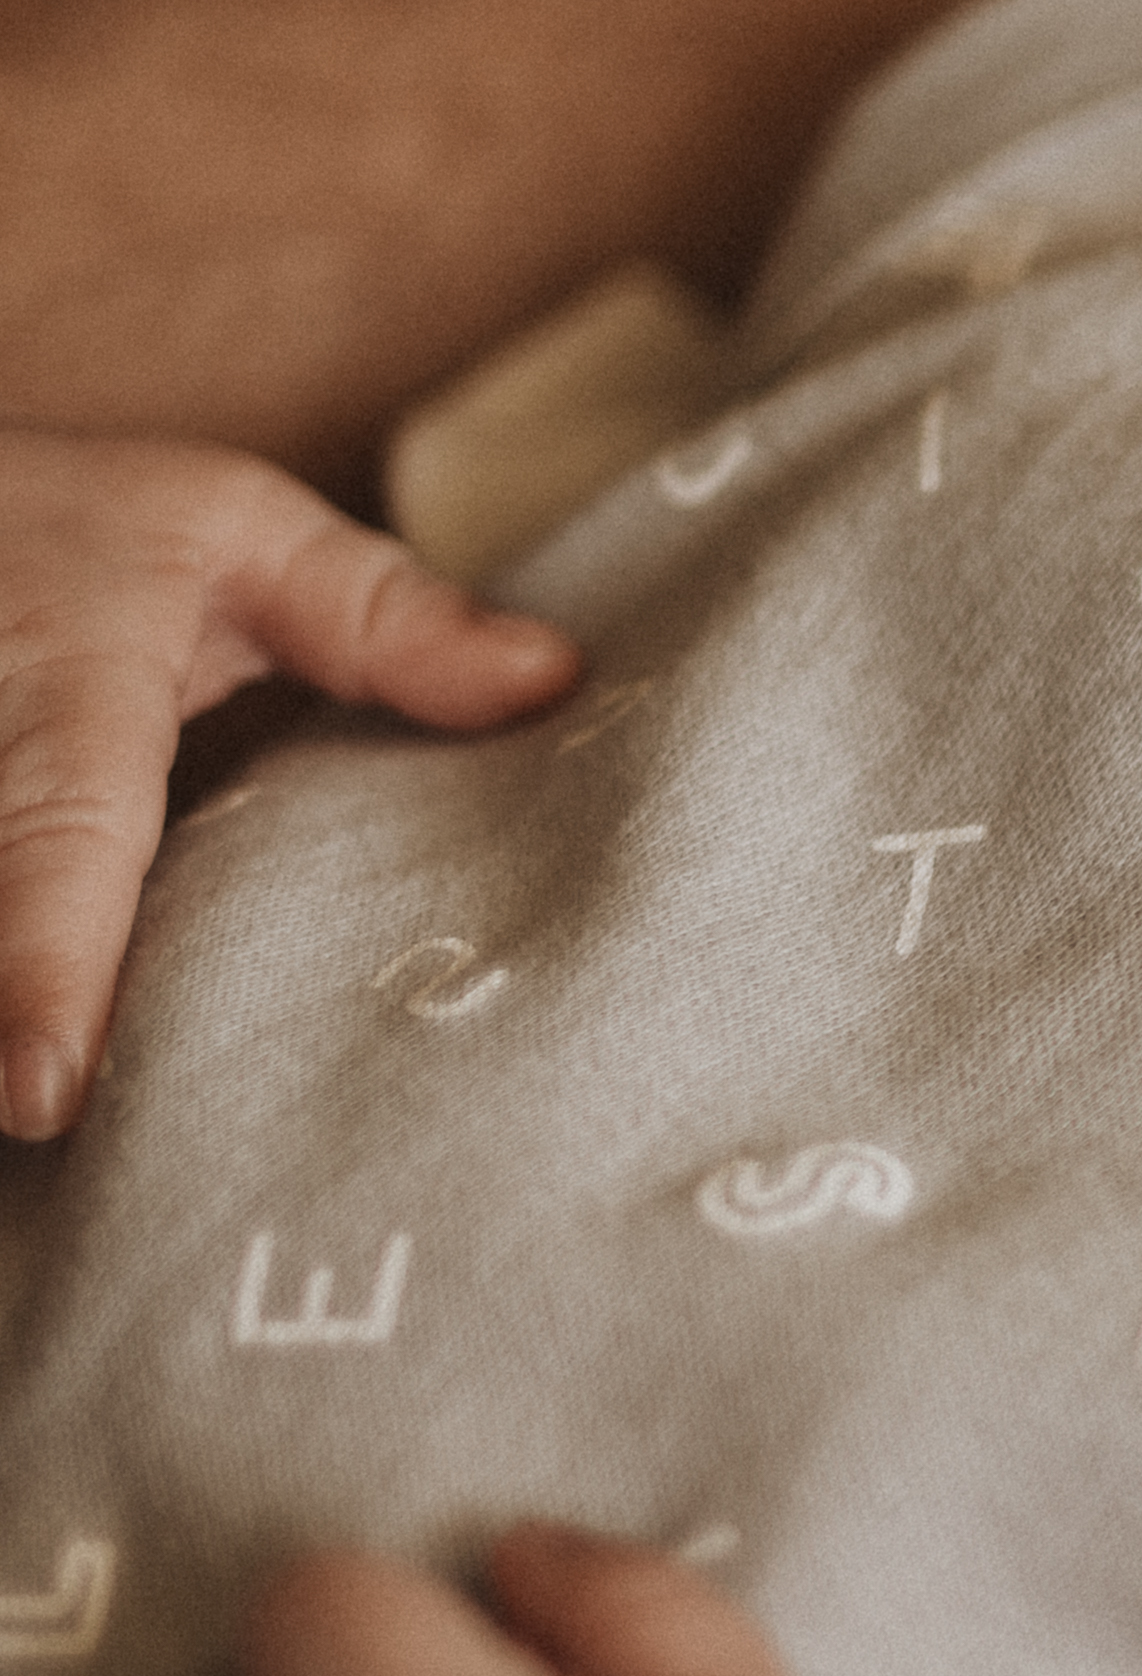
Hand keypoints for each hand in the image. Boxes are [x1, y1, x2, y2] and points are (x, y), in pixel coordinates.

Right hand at [0, 431, 578, 1137]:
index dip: (42, 966)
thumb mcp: (233, 527)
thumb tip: (553, 682)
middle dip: (15, 1028)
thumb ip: (379, 615)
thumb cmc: (85, 529)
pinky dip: (2, 1001)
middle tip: (90, 1148)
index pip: (55, 836)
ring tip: (64, 1132)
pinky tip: (44, 1073)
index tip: (43, 1100)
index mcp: (60, 688)